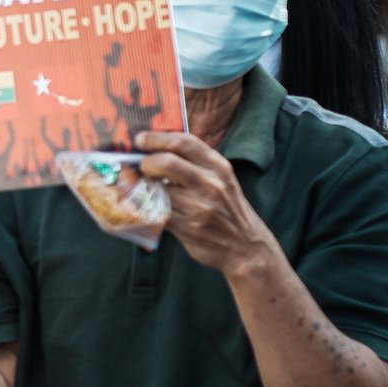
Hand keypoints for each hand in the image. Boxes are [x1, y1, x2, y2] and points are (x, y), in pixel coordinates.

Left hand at [136, 130, 278, 273]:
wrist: (247, 248)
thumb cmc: (227, 209)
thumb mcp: (221, 180)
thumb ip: (194, 164)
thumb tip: (154, 150)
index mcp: (218, 167)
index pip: (184, 142)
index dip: (157, 138)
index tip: (140, 139)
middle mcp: (211, 184)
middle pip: (167, 162)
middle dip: (147, 163)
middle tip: (142, 168)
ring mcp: (199, 207)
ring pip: (157, 189)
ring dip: (143, 188)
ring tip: (144, 189)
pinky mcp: (187, 227)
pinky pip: (155, 212)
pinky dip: (144, 208)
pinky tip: (144, 206)